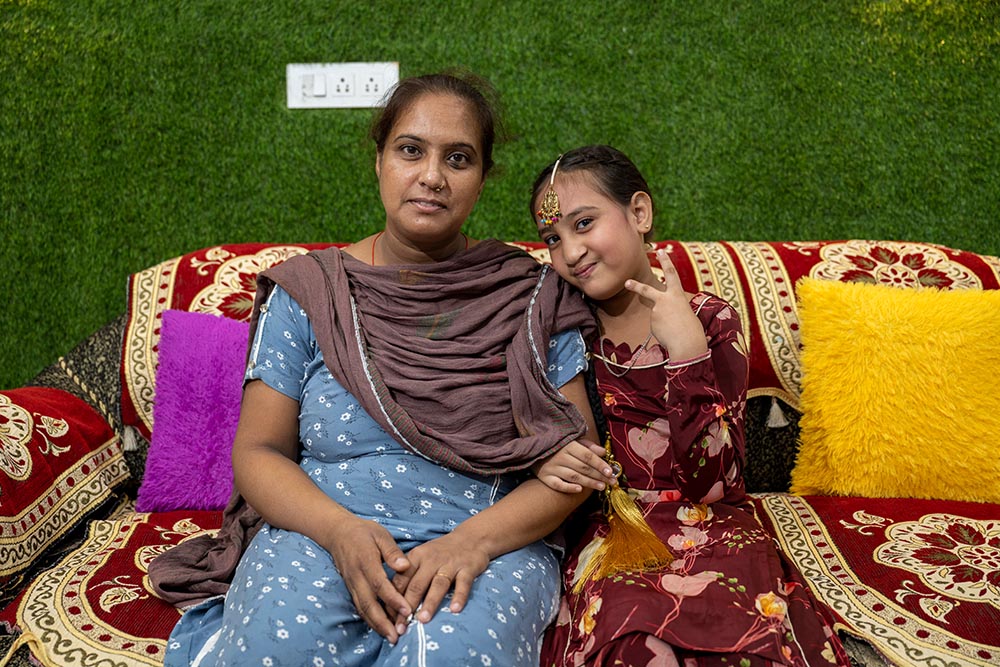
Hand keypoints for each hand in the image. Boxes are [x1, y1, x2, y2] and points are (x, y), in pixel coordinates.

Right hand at [323, 515, 411, 643]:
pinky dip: (370, 619)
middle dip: (383, 622)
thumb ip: (392, 551)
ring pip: (363, 609)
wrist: (337, 533)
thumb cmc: (363, 532)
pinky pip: (360, 607)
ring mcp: (352, 584)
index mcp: (366, 561)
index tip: (407, 610)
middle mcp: (357, 576)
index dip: (393, 599)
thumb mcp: (380, 534)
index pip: (380, 584)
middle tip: (397, 635)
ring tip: (391, 637)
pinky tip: (380, 627)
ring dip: (376, 625)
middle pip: (369, 603)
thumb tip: (404, 566)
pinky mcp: (351, 588)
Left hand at [390, 531, 489, 629]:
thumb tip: (392, 604)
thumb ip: (409, 576)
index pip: (400, 581)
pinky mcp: (467, 568)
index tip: (388, 620)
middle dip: (407, 607)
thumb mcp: (422, 557)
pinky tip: (454, 610)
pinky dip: (459, 596)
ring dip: (429, 603)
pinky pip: (463, 584)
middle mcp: (431, 560)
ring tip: (422, 620)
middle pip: (416, 585)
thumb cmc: (441, 552)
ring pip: (438, 585)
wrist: (472, 537)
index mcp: (416, 557)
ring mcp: (450, 564)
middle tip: (402, 627)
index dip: (393, 601)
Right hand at [533, 439, 615, 492]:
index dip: (600, 464)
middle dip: (599, 475)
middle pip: (583, 468)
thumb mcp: (572, 440)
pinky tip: (579, 490)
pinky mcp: (544, 477)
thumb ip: (588, 446)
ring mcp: (551, 467)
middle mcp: (560, 456)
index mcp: (568, 445)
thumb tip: (603, 452)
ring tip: (601, 487)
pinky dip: (568, 487)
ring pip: (573, 477)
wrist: (533, 448)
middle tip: (611, 482)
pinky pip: (557, 484)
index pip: (587, 456)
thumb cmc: (557, 445)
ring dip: (589, 482)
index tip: (611, 472)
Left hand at [624, 248, 707, 361]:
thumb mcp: (686, 313)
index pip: (671, 273)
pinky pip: (656, 325)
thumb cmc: (692, 329)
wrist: (687, 342)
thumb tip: (664, 315)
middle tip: (626, 282)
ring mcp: (656, 310)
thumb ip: (674, 309)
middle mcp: (665, 299)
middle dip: (636, 286)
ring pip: (657, 316)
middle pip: (646, 290)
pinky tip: (668, 334)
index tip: (660, 251)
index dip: (666, 261)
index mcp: (678, 294)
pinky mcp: (652, 321)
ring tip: (673, 329)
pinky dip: (662, 330)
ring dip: (664, 323)